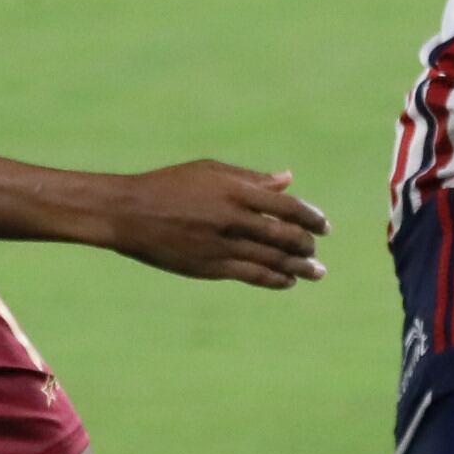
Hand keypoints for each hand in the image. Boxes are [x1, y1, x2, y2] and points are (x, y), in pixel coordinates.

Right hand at [104, 161, 327, 287]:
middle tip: (316, 250)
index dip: (310, 218)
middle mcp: (233, 218)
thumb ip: (251, 179)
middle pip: (284, 236)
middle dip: (306, 246)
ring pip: (272, 260)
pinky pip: (252, 275)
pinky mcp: (210, 266)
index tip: (324, 227)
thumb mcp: (211, 171)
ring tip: (316, 272)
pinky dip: (275, 279)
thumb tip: (287, 179)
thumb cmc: (170, 185)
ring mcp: (222, 245)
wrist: (129, 212)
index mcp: (236, 190)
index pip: (287, 207)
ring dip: (299, 268)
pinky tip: (287, 281)